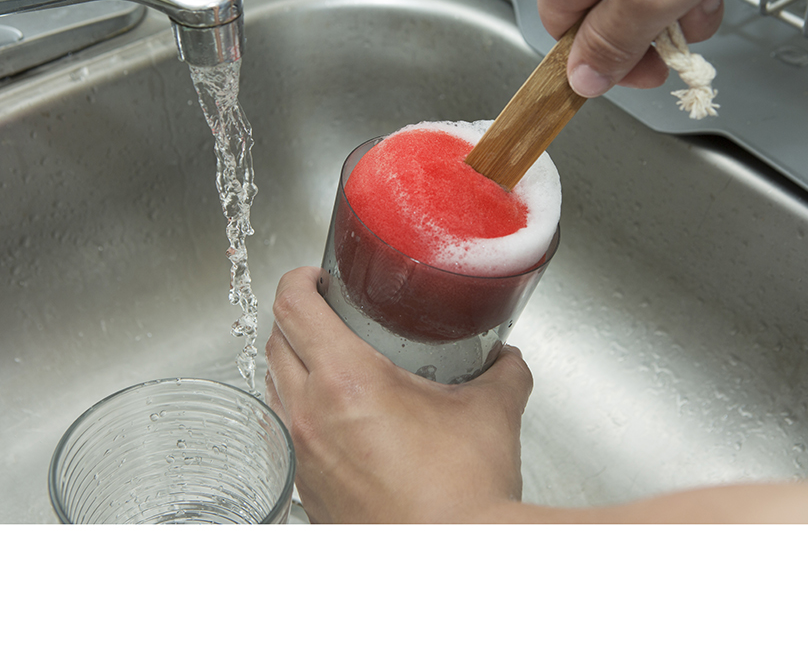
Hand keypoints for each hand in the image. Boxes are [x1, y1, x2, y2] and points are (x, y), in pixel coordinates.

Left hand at [264, 266, 533, 522]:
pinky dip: (305, 412)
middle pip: (276, 342)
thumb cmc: (463, 492)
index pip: (293, 306)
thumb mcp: (492, 412)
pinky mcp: (308, 491)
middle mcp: (311, 416)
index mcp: (346, 380)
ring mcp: (304, 457)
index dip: (299, 279)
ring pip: (276, 389)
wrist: (454, 555)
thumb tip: (507, 359)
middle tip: (329, 311)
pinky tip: (343, 420)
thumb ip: (503, 372)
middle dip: (296, 316)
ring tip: (332, 360)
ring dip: (295, 363)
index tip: (316, 276)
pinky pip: (291, 434)